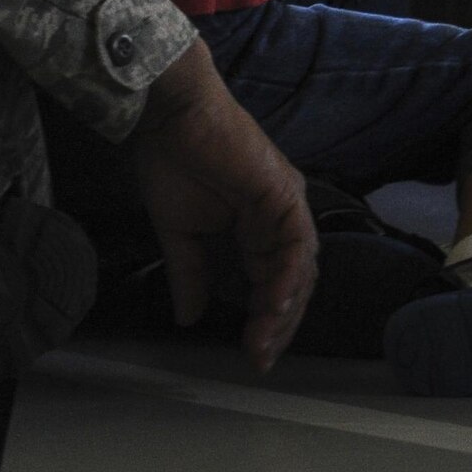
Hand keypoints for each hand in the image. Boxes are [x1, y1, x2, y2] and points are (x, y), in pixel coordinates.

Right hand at [130, 38, 316, 373]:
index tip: (250, 355)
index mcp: (258, 228)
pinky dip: (288, 274)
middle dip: (278, 324)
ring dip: (284, 307)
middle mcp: (280, 220)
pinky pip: (297, 243)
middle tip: (258, 357)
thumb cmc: (172, 160)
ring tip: (264, 338)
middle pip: (293, 283)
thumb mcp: (178, 232)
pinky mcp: (285, 194)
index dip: (264, 322)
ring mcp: (287, 206)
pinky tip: (272, 302)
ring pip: (300, 267)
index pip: (272, 284)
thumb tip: (187, 318)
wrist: (170, 114)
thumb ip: (189, 273)